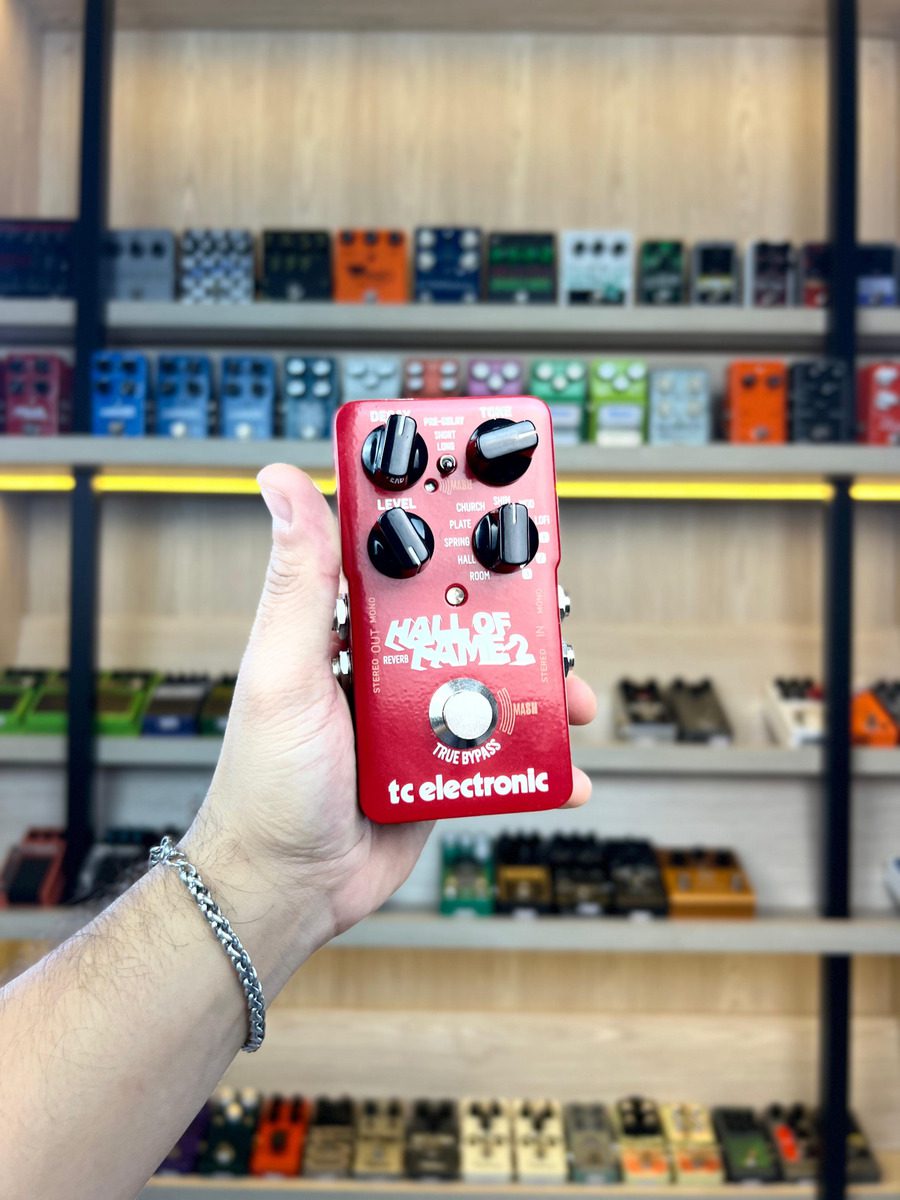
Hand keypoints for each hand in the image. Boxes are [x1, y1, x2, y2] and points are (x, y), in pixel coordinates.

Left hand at [186, 464, 596, 965]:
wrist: (288, 886)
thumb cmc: (266, 783)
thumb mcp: (283, 670)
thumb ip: (298, 580)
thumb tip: (282, 482)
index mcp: (347, 628)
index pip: (405, 558)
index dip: (450, 529)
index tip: (495, 501)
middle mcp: (387, 664)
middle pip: (467, 617)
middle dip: (518, 610)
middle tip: (553, 603)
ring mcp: (418, 715)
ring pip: (495, 681)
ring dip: (541, 683)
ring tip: (571, 690)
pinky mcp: (442, 766)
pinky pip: (500, 748)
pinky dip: (537, 755)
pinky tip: (562, 764)